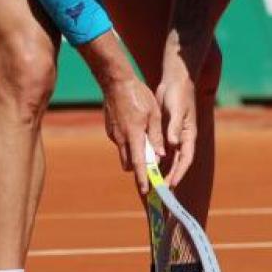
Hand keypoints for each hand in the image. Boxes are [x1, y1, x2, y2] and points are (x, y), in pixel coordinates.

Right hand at [102, 76, 163, 194]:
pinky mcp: (110, 129)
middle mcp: (121, 138)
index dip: (142, 178)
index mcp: (134, 135)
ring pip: (124, 153)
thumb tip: (161, 155)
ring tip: (145, 141)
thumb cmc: (138, 95)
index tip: (146, 190)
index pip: (138, 163)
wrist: (115, 82)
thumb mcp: (154, 114)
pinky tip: (135, 127)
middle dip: (138, 168)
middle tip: (150, 166)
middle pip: (129, 163)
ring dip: (134, 154)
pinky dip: (129, 142)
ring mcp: (113, 134)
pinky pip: (121, 142)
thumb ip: (156, 136)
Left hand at [156, 77, 196, 187]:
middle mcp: (182, 139)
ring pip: (168, 158)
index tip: (171, 185)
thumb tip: (172, 144)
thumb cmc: (178, 94)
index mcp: (189, 135)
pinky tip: (146, 166)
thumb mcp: (176, 110)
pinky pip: (160, 150)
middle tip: (159, 191)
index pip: (185, 159)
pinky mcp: (165, 132)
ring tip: (152, 183)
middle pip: (176, 163)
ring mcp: (174, 136)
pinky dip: (155, 159)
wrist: (175, 80)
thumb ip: (174, 127)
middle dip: (169, 177)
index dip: (179, 173)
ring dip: (161, 170)